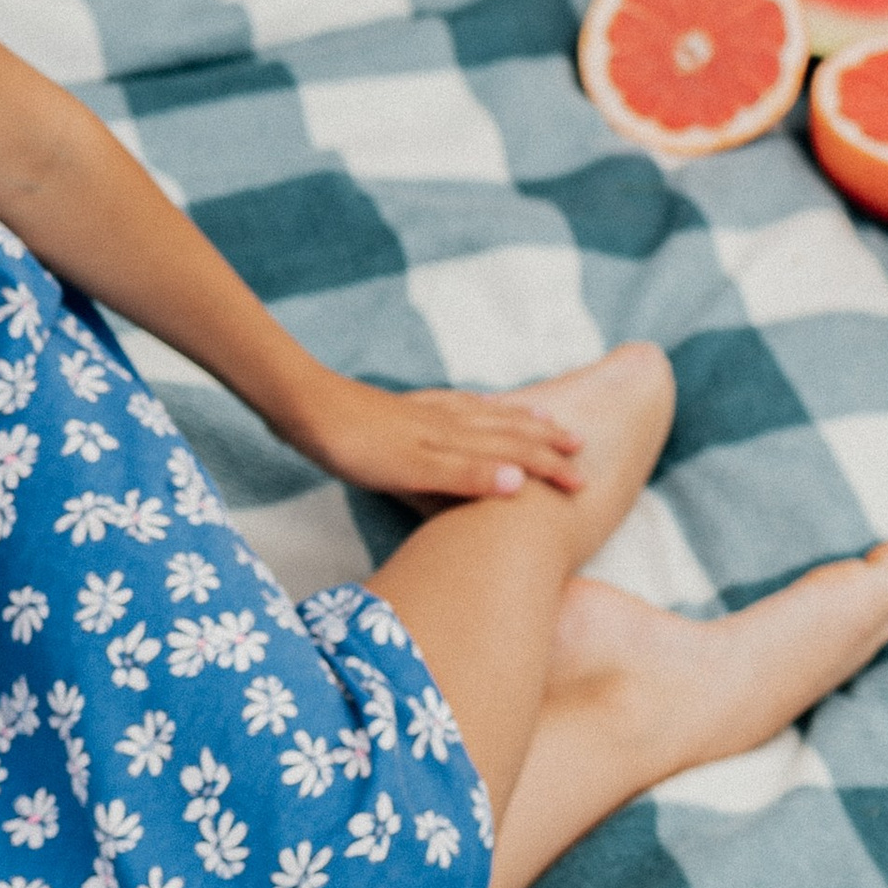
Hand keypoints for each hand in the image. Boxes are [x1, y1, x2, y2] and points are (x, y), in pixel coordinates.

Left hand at [295, 370, 586, 506]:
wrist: (303, 407)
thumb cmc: (354, 446)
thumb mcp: (409, 470)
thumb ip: (463, 476)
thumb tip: (520, 483)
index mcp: (454, 440)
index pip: (516, 453)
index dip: (549, 467)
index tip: (583, 482)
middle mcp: (447, 422)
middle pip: (507, 429)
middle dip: (544, 438)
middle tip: (579, 444)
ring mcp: (424, 413)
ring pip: (484, 414)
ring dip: (517, 417)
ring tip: (542, 415)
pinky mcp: (402, 410)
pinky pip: (454, 405)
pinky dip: (476, 405)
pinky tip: (471, 405)